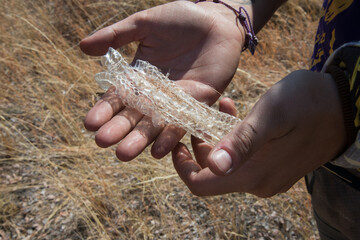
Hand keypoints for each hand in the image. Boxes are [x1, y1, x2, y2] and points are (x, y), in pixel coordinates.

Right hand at [80, 1, 243, 160]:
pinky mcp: (197, 105)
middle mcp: (154, 95)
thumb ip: (116, 35)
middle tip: (102, 143)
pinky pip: (182, 124)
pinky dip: (170, 138)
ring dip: (139, 140)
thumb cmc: (181, 19)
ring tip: (124, 154)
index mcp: (139, 78)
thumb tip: (82, 47)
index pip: (117, 98)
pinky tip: (157, 151)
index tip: (90, 124)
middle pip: (133, 116)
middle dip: (118, 130)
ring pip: (154, 126)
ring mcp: (175, 103)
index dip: (104, 111)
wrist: (217, 22)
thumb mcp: (145, 23)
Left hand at [172, 70, 345, 196]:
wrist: (344, 104)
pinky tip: (235, 112)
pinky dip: (234, 137)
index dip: (183, 165)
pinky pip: (244, 157)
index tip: (180, 139)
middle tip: (201, 114)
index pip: (201, 185)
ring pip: (228, 163)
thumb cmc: (308, 103)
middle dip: (201, 144)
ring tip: (223, 106)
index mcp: (254, 175)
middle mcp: (259, 183)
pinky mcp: (275, 166)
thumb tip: (216, 167)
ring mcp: (268, 176)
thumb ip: (243, 141)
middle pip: (212, 174)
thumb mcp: (272, 115)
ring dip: (218, 136)